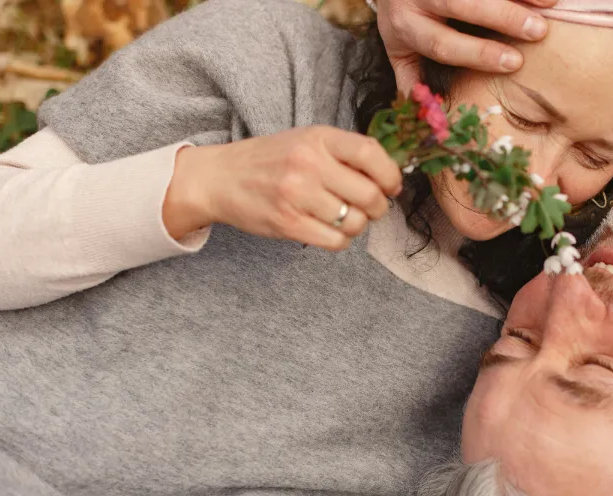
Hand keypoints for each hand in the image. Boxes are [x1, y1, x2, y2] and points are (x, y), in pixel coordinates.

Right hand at [164, 126, 402, 250]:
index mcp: (318, 138)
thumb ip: (345, 152)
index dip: (390, 175)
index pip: (371, 153)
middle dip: (379, 207)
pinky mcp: (288, 224)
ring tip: (344, 217)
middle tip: (371, 208)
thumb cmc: (272, 160)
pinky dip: (340, 240)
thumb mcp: (307, 140)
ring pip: (355, 222)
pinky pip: (336, 241)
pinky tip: (330, 230)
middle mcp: (308, 164)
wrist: (220, 178)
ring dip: (358, 225)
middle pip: (369, 195)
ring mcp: (297, 195)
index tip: (391, 186)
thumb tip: (391, 175)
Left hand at [376, 0, 558, 92]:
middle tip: (537, 31)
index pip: (442, 43)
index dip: (478, 54)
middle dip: (502, 17)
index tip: (514, 63)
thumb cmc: (407, 22)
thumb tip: (432, 120)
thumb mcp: (401, 51)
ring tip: (549, 7)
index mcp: (406, 27)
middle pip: (460, 3)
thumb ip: (414, 81)